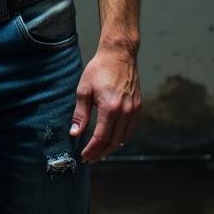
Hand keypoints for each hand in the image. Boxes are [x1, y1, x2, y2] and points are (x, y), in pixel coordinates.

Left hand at [70, 44, 140, 163]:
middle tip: (89, 158)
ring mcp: (134, 110)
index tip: (83, 156)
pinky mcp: (138, 107)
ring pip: (124, 138)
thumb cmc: (99, 70)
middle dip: (100, 153)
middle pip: (113, 142)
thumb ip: (80, 114)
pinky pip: (131, 129)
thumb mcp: (84, 90)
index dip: (91, 150)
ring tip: (99, 151)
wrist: (119, 55)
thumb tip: (74, 133)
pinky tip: (112, 140)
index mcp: (110, 108)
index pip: (100, 138)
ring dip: (111, 148)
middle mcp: (125, 112)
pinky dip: (121, 138)